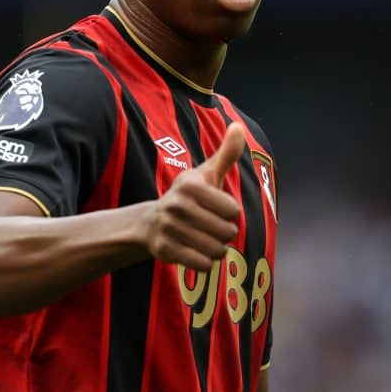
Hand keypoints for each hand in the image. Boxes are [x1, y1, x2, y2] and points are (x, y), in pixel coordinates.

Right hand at [141, 123, 244, 269]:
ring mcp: (169, 228)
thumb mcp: (207, 174)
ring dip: (217, 249)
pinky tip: (196, 252)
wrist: (151, 222)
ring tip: (205, 239)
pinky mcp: (164, 250)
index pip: (233, 211)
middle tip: (211, 227)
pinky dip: (205, 262)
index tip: (215, 209)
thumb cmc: (189, 196)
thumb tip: (238, 127)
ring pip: (217, 250)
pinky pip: (202, 264)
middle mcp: (176, 205)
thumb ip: (226, 153)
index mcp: (191, 185)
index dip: (229, 213)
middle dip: (225, 233)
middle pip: (227, 232)